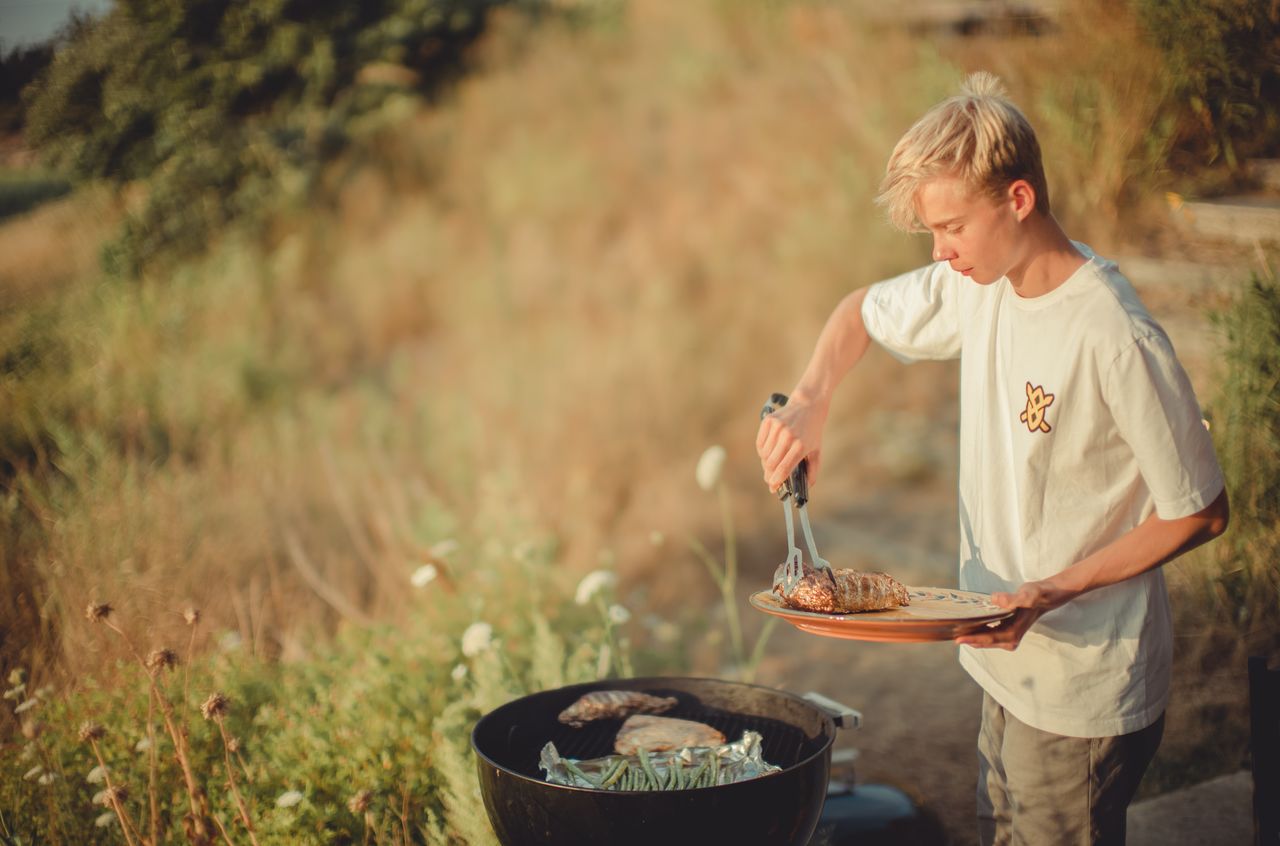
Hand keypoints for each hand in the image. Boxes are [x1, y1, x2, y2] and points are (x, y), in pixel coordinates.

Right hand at [755, 397, 826, 492]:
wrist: (807, 405)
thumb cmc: (812, 430)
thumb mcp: (816, 450)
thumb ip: (812, 470)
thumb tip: (807, 487)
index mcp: (800, 446)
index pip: (783, 469)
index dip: (776, 481)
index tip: (772, 487)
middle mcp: (787, 437)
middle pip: (771, 464)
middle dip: (769, 474)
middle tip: (770, 478)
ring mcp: (777, 428)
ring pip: (764, 455)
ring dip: (766, 462)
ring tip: (772, 463)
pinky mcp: (768, 421)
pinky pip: (760, 443)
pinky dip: (762, 451)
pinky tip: (768, 452)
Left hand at [954, 580, 1071, 650]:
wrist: (1045, 597)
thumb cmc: (1036, 595)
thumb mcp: (1027, 594)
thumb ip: (1014, 599)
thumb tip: (997, 600)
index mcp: (1013, 633)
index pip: (988, 638)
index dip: (972, 639)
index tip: (956, 639)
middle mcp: (1010, 639)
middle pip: (984, 642)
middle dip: (967, 639)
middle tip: (948, 634)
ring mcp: (1008, 637)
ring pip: (984, 639)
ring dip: (971, 636)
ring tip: (954, 630)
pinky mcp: (1005, 632)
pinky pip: (987, 634)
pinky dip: (977, 631)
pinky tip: (967, 625)